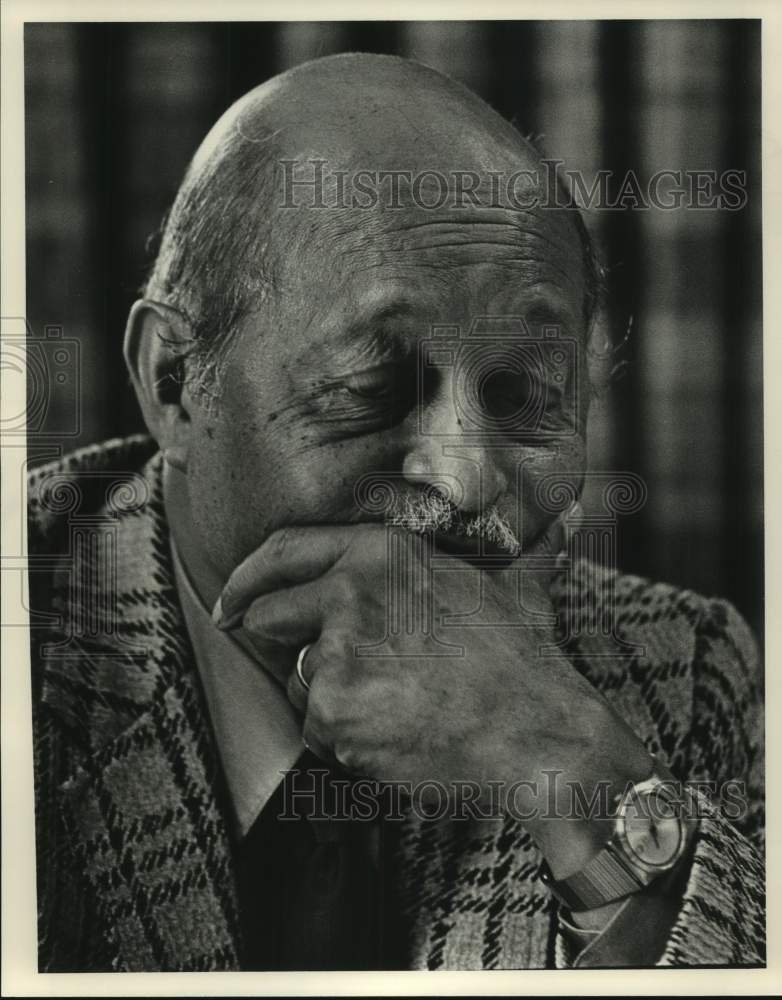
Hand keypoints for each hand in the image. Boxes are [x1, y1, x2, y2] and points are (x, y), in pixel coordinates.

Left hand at [215, 510, 651, 876]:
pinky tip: (396, 732)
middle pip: (267, 616)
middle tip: (332, 669)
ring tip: (398, 703)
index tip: (230, 602)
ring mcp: (337, 653)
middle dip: (285, 643)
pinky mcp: (332, 713)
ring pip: (298, 679)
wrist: (539, 735)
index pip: (282, 551)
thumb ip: (521, 545)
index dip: (247, 578)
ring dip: (331, 697)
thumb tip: (567, 515)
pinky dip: (345, 738)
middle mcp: (349, 591)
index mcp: (381, 552)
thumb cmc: (526, 661)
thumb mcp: (516, 585)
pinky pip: (316, 729)